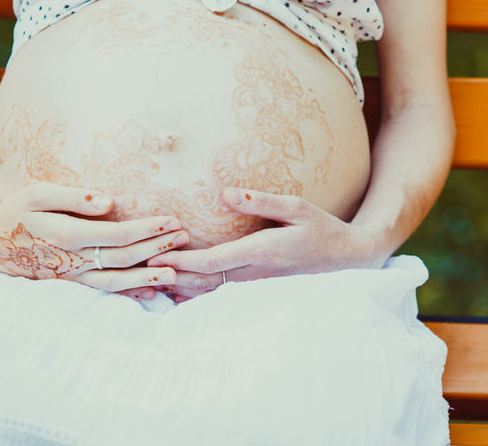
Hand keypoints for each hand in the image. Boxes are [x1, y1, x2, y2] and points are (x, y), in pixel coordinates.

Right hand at [0, 182, 188, 301]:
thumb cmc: (16, 210)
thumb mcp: (38, 193)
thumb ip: (73, 198)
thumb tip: (109, 202)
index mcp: (67, 236)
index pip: (117, 235)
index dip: (146, 229)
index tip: (171, 220)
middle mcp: (73, 262)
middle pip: (123, 258)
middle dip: (156, 248)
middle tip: (185, 238)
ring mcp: (72, 276)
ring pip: (116, 281)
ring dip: (147, 276)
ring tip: (175, 272)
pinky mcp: (71, 283)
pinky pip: (104, 291)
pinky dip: (127, 293)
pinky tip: (150, 293)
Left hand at [145, 186, 387, 301]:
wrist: (346, 260)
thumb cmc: (321, 228)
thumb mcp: (296, 206)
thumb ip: (261, 200)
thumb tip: (226, 192)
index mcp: (262, 252)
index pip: (214, 261)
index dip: (184, 260)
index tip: (159, 256)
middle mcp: (255, 274)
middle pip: (204, 282)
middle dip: (173, 276)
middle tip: (142, 267)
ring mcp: (256, 286)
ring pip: (210, 293)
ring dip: (181, 288)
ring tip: (150, 280)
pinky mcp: (256, 288)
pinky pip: (221, 294)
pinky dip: (197, 294)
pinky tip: (178, 290)